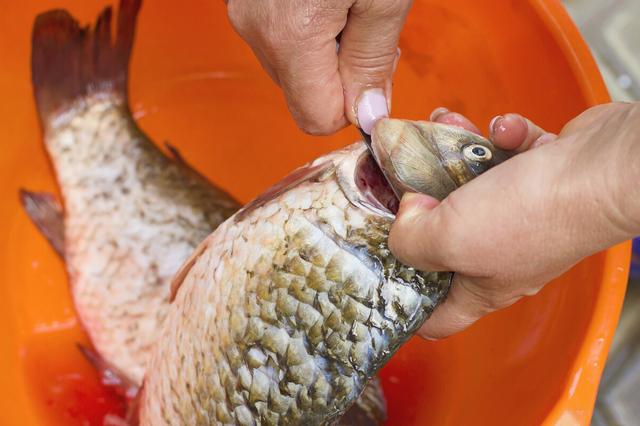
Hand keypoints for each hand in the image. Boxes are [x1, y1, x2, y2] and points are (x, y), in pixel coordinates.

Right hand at [226, 0, 409, 134]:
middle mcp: (258, 31)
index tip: (375, 72)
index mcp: (291, 36)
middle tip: (367, 26)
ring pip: (292, 68)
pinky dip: (307, 29)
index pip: (317, 119)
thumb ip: (373, 61)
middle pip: (304, 94)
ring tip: (347, 3)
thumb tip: (367, 115)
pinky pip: (280, 40)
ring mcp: (246, 14)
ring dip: (325, 50)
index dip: (352, 106)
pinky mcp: (247, 1)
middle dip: (341, 74)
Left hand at [389, 103, 639, 338]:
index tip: (385, 278)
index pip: (441, 316)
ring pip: (472, 185)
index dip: (410, 304)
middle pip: (446, 238)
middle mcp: (504, 255)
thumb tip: (405, 219)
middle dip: (421, 204)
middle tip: (404, 179)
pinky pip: (509, 154)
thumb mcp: (449, 239)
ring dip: (455, 152)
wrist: (603, 169)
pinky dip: (503, 137)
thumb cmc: (534, 215)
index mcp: (483, 286)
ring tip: (443, 128)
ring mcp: (525, 215)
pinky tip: (504, 130)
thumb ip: (411, 239)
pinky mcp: (543, 176)